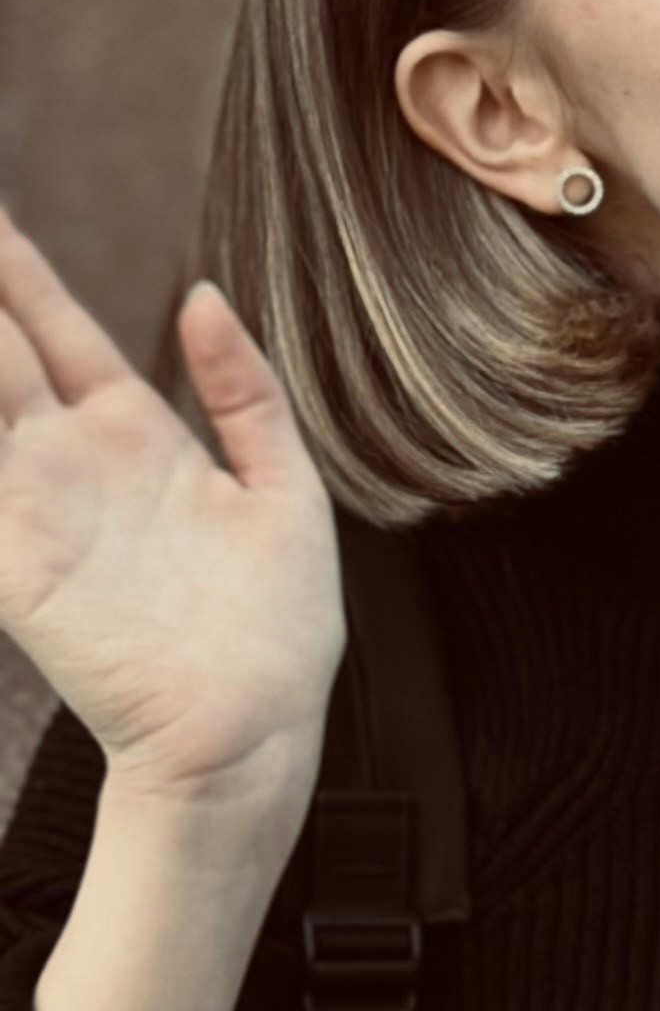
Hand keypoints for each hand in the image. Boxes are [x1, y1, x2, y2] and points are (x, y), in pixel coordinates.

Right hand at [0, 211, 340, 817]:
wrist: (257, 738)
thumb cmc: (277, 628)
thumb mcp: (282, 487)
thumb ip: (244, 392)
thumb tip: (201, 296)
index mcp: (135, 436)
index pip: (58, 331)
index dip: (17, 271)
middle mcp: (73, 463)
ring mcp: (38, 512)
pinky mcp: (21, 571)